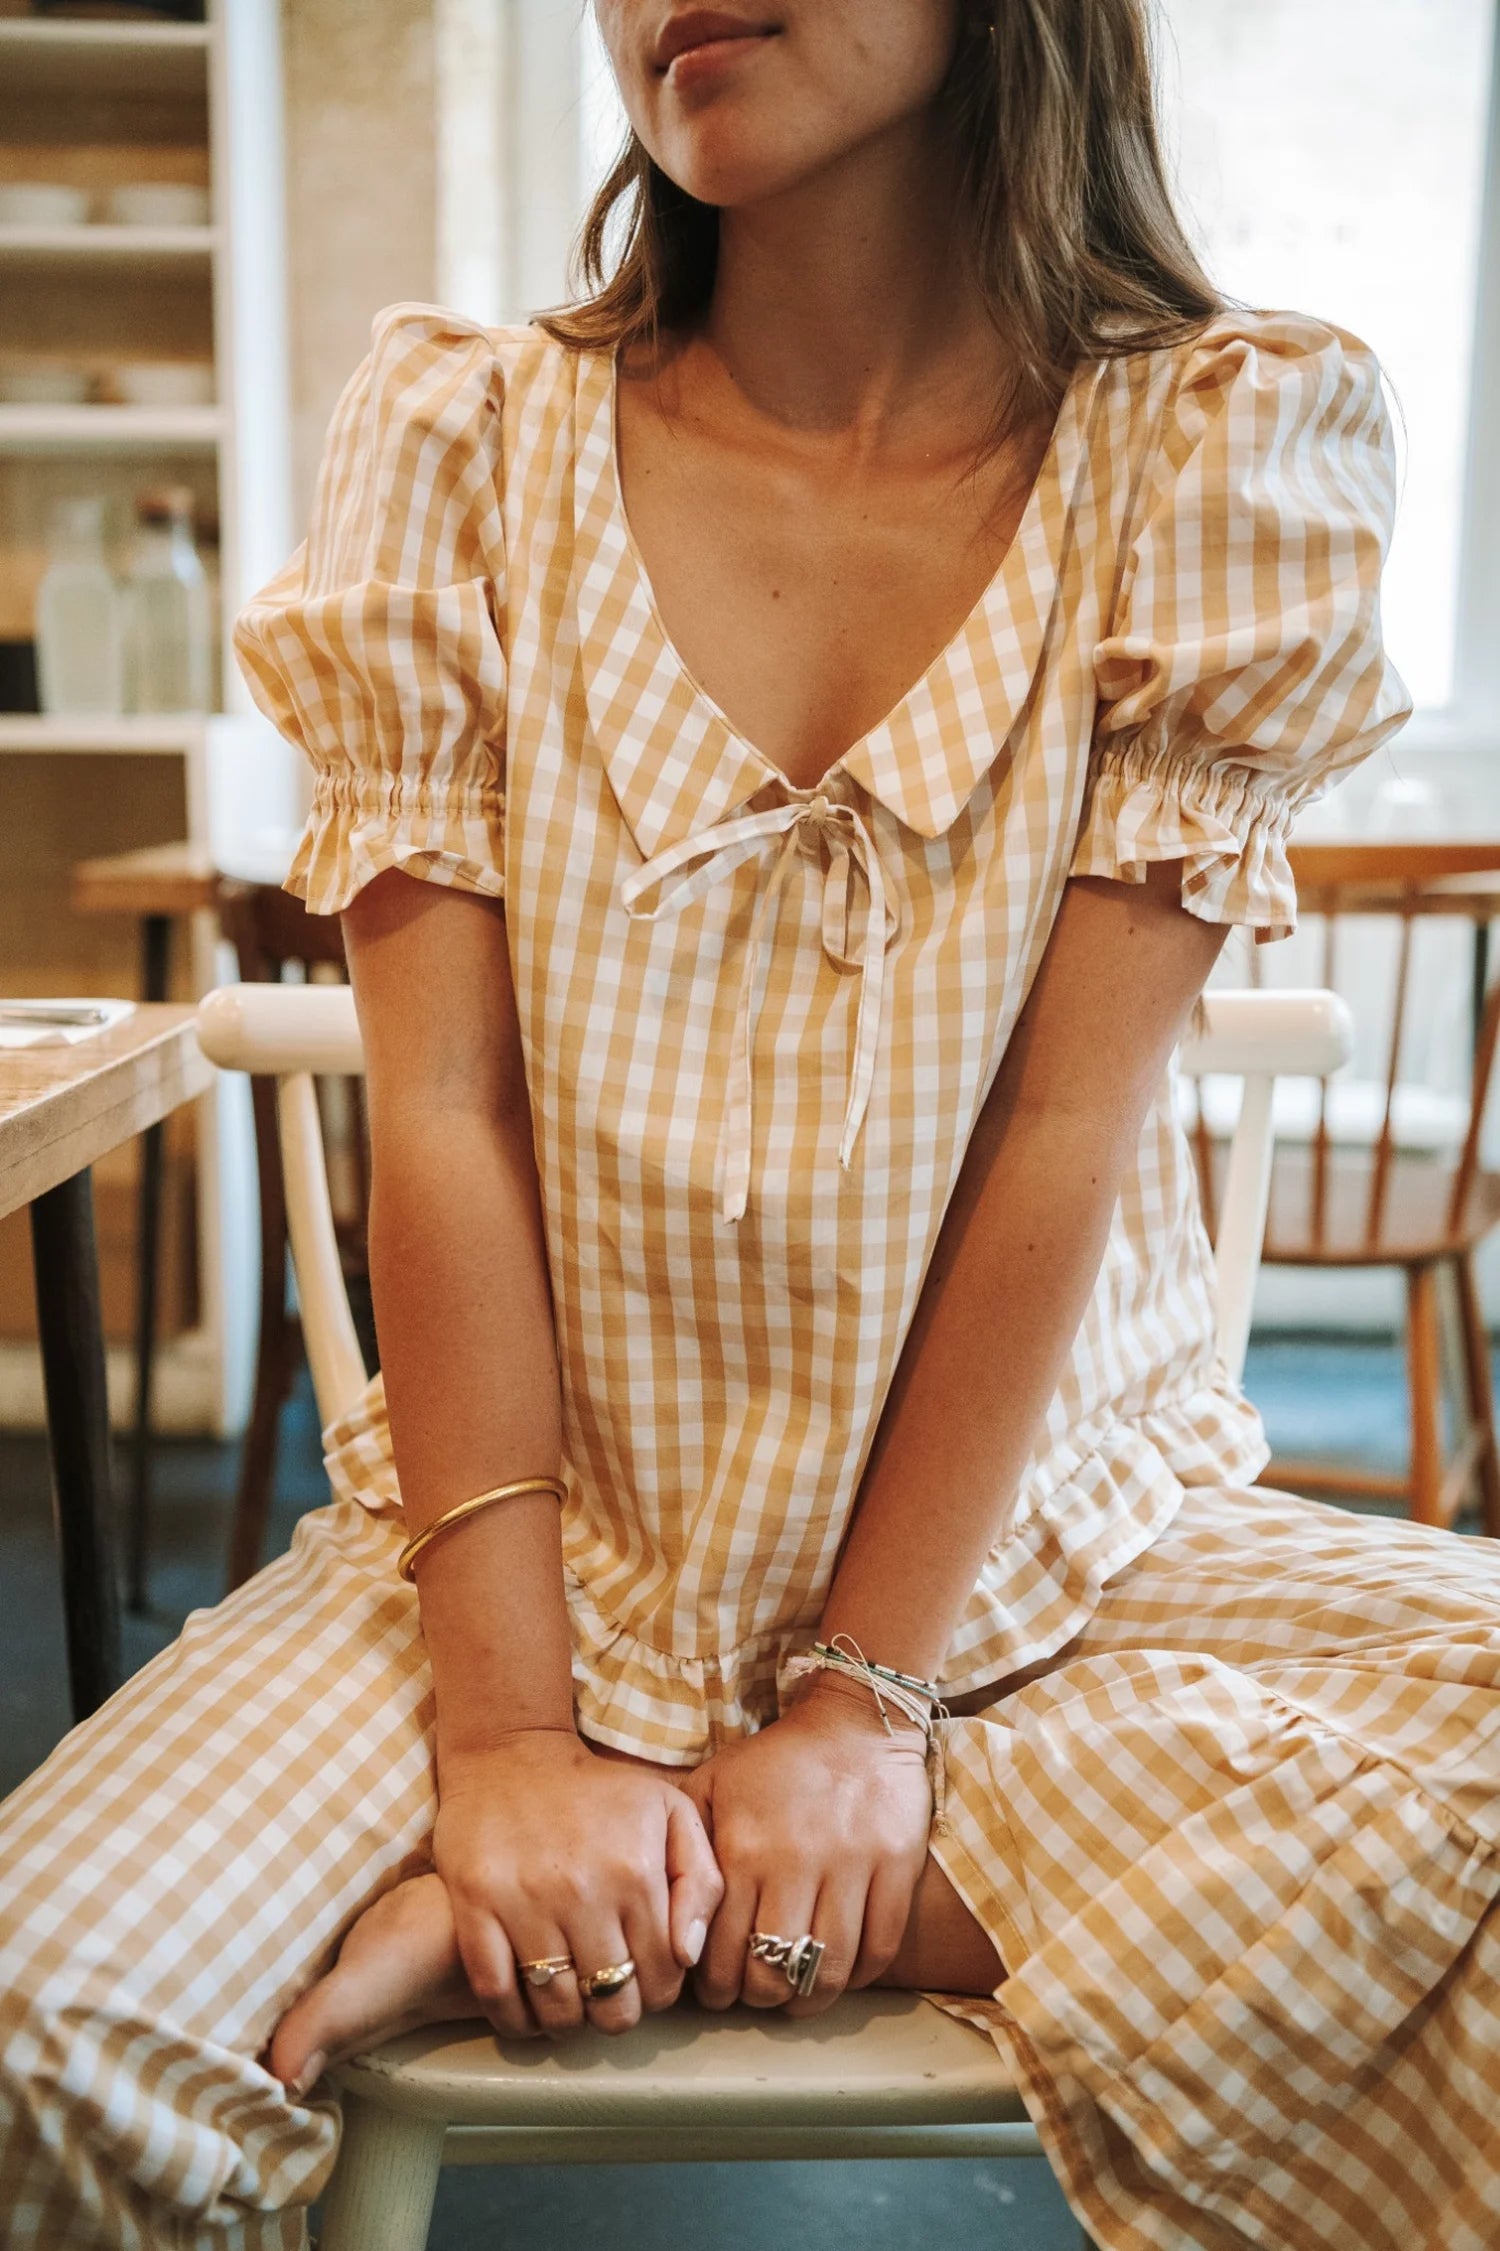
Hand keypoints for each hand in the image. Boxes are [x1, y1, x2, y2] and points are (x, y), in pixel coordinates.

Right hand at [433, 1730, 722, 2037]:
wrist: (512, 1754)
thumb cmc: (599, 1792)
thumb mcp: (669, 1812)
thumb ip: (701, 1881)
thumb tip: (688, 1956)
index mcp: (636, 1871)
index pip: (662, 1977)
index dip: (658, 1992)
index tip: (645, 1980)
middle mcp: (583, 1891)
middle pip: (612, 2003)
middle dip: (617, 2012)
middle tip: (608, 1996)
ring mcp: (524, 1900)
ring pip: (556, 2008)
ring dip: (567, 2022)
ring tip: (570, 2004)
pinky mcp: (475, 1905)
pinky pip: (496, 1991)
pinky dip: (513, 2018)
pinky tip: (526, 2012)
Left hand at [683, 1678, 931, 2016]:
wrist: (856, 1722)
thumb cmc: (775, 1762)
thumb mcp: (713, 1786)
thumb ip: (687, 1850)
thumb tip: (676, 1927)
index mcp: (743, 1847)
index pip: (721, 1950)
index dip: (717, 1987)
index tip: (719, 1992)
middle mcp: (795, 1862)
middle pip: (773, 1972)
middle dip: (759, 1998)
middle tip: (757, 1996)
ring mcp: (851, 1865)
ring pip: (828, 1970)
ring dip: (809, 1999)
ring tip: (797, 1998)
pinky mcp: (897, 1866)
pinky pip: (881, 1947)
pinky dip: (862, 1976)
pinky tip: (844, 1975)